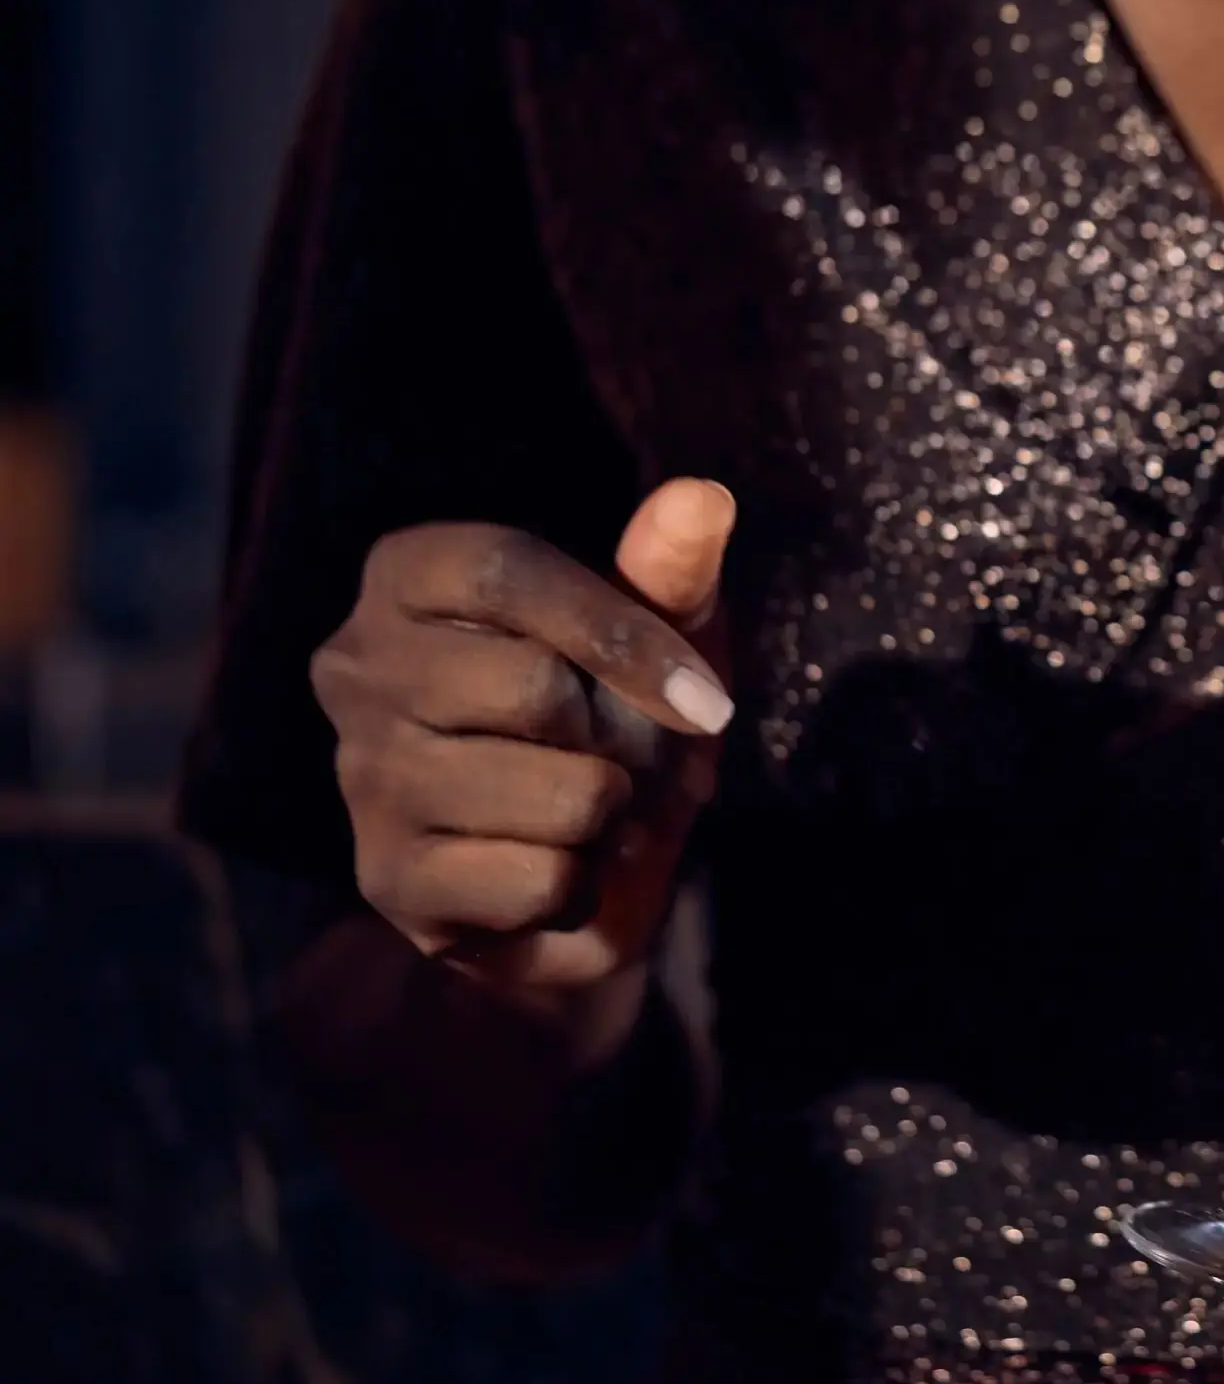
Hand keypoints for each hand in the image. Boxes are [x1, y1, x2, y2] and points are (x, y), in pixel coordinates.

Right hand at [310, 480, 736, 999]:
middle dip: (629, 738)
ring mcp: (363, 778)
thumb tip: (703, 498)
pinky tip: (561, 868)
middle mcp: (358, 668)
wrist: (593, 861)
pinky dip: (586, 885)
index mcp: (407, 576)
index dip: (620, 631)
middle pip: (533, 689)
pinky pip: (542, 881)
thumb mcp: (660, 624)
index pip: (505, 569)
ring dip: (617, 815)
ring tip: (598, 811)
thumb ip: (671, 566)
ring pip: (560, 797)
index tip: (705, 696)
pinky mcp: (389, 880)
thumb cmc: (620, 710)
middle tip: (635, 757)